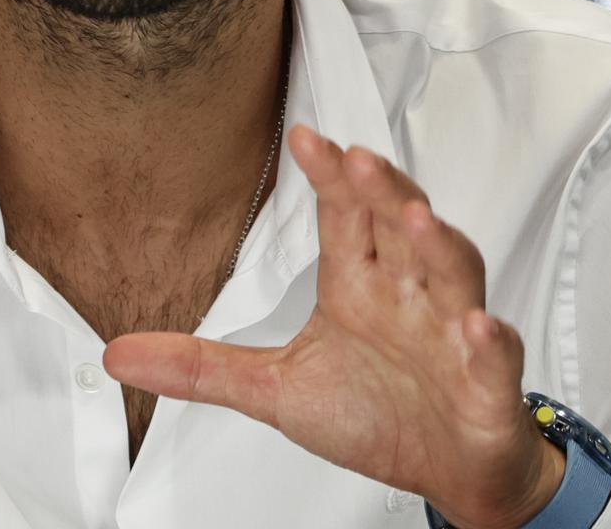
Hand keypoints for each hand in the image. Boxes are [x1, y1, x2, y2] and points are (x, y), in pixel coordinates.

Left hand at [101, 123, 559, 528]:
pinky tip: (475, 325)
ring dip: (437, 245)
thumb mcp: (276, 391)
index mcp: (360, 287)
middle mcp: (409, 296)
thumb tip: (118, 354)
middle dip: (382, 192)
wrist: (450, 470)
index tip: (304, 138)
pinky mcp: (484, 384)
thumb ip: (202, 368)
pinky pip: (492, 356)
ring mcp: (451, 334)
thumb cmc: (378, 416)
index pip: (345, 216)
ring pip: (451, 272)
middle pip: (399, 227)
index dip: (331, 176)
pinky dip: (487, 340)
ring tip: (415, 220)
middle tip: (356, 159)